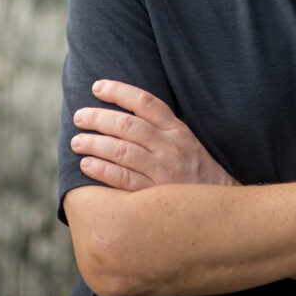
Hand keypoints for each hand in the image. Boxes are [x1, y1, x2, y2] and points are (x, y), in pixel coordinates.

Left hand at [71, 80, 238, 190]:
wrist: (218, 207)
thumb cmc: (194, 170)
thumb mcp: (185, 141)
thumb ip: (160, 126)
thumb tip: (122, 111)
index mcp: (177, 130)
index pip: (145, 102)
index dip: (119, 91)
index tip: (96, 87)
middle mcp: (170, 147)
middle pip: (127, 126)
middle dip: (98, 118)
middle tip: (79, 117)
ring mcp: (163, 171)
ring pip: (122, 151)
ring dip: (94, 144)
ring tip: (77, 142)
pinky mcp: (155, 196)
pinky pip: (123, 179)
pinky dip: (102, 170)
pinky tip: (86, 165)